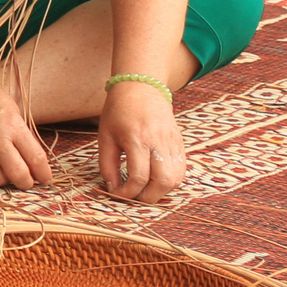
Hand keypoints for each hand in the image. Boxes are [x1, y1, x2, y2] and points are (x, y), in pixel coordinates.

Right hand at [0, 74, 51, 189]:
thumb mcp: (14, 113)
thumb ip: (23, 138)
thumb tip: (34, 166)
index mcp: (13, 125)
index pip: (36, 158)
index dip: (44, 174)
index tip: (45, 179)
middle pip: (17, 173)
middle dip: (26, 183)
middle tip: (25, 182)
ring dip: (2, 181)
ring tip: (3, 173)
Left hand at [96, 79, 186, 202]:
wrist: (142, 88)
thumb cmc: (118, 112)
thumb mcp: (105, 137)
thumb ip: (107, 165)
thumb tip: (113, 188)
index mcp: (136, 138)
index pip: (139, 176)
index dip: (128, 192)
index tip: (118, 193)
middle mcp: (158, 141)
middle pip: (163, 182)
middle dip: (148, 197)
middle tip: (134, 196)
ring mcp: (172, 143)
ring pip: (176, 179)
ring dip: (161, 191)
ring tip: (144, 189)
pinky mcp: (180, 144)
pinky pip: (181, 170)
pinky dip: (170, 181)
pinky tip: (155, 179)